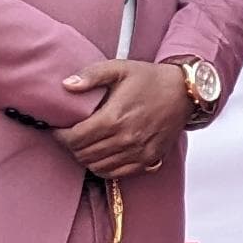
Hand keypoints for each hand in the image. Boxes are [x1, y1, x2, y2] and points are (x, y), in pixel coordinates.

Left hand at [57, 60, 185, 178]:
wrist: (184, 92)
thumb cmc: (151, 79)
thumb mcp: (119, 68)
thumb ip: (91, 75)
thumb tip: (66, 85)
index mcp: (115, 117)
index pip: (76, 138)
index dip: (60, 136)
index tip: (57, 129)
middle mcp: (126, 139)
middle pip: (84, 154)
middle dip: (71, 147)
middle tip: (69, 136)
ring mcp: (138, 152)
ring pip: (98, 167)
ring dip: (85, 158)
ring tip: (83, 145)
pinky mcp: (148, 160)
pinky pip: (116, 173)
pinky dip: (103, 168)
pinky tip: (100, 155)